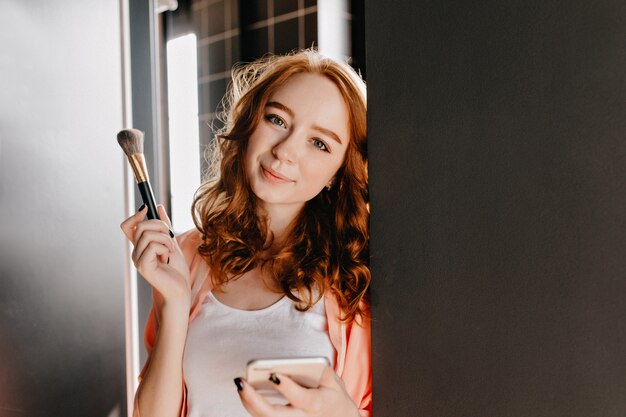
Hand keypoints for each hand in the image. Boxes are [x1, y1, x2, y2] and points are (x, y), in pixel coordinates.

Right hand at [120, 204, 190, 308]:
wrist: (180, 290)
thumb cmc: (176, 270)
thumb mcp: (172, 242)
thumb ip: (164, 226)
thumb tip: (158, 207)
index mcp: (140, 247)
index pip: (127, 226)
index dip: (135, 215)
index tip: (148, 209)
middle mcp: (136, 252)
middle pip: (140, 226)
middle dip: (160, 226)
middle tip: (171, 238)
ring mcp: (137, 260)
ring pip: (148, 235)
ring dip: (166, 239)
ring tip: (171, 250)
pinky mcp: (143, 266)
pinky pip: (153, 246)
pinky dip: (165, 248)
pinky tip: (167, 258)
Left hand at [235, 366, 359, 416]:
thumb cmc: (334, 399)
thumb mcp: (333, 381)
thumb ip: (317, 368)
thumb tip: (295, 362)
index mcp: (316, 404)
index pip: (299, 397)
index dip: (286, 387)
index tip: (273, 375)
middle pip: (274, 415)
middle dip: (254, 400)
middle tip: (241, 382)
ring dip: (249, 403)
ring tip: (240, 385)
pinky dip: (253, 407)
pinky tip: (246, 395)